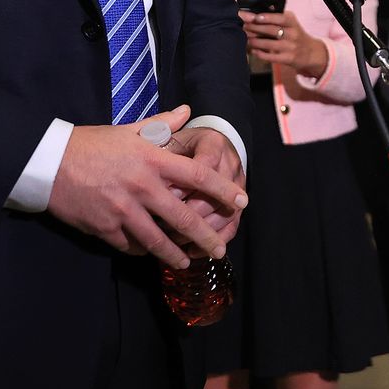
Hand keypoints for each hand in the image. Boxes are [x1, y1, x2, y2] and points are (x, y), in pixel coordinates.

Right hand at [47, 106, 247, 269]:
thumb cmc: (91, 143)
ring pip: (158, 240)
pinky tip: (149, 253)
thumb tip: (188, 111)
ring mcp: (123, 210)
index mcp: (151, 159)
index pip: (197, 176)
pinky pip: (131, 245)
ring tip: (187, 262)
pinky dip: (142, 250)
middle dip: (206, 236)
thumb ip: (161, 124)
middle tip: (220, 249)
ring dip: (175, 254)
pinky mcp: (104, 228)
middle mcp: (141, 187)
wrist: (49, 161)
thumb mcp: (128, 129)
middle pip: (184, 217)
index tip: (241, 200)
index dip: (222, 190)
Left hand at [168, 123, 247, 253]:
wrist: (211, 144)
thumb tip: (149, 173)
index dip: (182, 187)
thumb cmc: (184, 144)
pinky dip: (211, 241)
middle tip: (162, 225)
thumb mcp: (172, 138)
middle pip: (213, 197)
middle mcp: (230, 165)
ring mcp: (238, 187)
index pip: (201, 169)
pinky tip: (192, 250)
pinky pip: (231, 227)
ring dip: (198, 233)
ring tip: (173, 241)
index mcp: (213, 144)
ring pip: (223, 216)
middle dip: (187, 215)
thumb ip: (161, 151)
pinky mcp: (238, 205)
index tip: (163, 197)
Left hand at [240, 9, 327, 77]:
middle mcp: (293, 34)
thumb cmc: (295, 35)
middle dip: (255, 28)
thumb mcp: (291, 23)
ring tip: (245, 38)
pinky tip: (253, 50)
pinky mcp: (288, 59)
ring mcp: (291, 47)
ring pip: (269, 43)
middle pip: (271, 30)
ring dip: (254, 41)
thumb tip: (255, 12)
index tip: (255, 17)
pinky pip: (272, 56)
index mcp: (292, 22)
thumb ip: (277, 17)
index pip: (280, 17)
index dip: (267, 17)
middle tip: (243, 26)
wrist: (311, 53)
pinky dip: (261, 53)